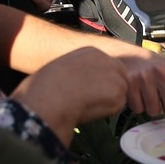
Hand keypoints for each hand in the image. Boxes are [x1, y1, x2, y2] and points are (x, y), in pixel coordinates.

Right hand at [11, 47, 128, 141]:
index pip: (106, 67)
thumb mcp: (61, 68)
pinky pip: (117, 106)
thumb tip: (78, 84)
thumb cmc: (44, 86)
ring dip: (108, 102)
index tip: (90, 90)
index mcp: (91, 52)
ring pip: (119, 93)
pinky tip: (91, 110)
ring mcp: (115, 77)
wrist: (48, 98)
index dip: (100, 81)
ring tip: (87, 106)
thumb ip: (78, 72)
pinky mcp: (118, 94)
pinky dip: (107, 112)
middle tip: (92, 101)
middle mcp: (107, 60)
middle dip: (109, 90)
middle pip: (119, 77)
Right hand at [118, 49, 164, 117]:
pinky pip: (138, 108)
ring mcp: (145, 77)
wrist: (131, 57)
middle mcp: (162, 71)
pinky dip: (139, 106)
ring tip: (150, 97)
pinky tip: (140, 96)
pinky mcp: (130, 84)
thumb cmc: (158, 68)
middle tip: (163, 102)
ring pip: (154, 111)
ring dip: (152, 108)